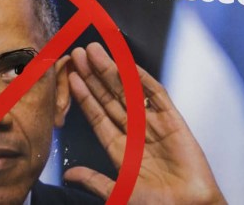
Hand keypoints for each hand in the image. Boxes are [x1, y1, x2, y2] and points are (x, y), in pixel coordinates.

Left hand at [66, 42, 225, 203]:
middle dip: (94, 76)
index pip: (97, 116)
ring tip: (95, 53)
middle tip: (79, 54)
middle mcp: (135, 133)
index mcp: (121, 149)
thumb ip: (95, 181)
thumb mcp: (119, 193)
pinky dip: (142, 79)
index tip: (71, 76)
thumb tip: (70, 174)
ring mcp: (153, 124)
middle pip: (110, 98)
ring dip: (112, 71)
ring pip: (128, 91)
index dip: (84, 96)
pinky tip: (127, 65)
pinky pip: (156, 95)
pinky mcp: (173, 121)